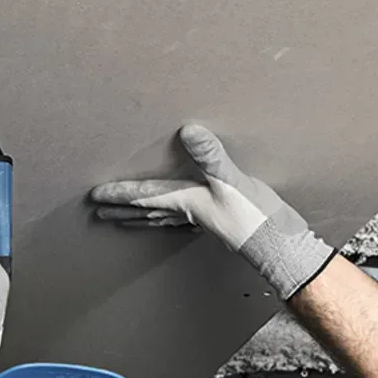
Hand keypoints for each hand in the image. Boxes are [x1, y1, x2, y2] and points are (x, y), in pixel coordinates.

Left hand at [91, 124, 334, 299]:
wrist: (282, 246)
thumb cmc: (256, 218)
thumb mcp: (233, 182)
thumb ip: (211, 157)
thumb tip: (189, 131)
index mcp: (187, 202)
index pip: (145, 197)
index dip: (120, 194)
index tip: (95, 195)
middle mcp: (189, 213)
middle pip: (146, 213)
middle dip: (122, 210)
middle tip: (98, 213)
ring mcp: (203, 220)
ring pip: (161, 219)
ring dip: (139, 218)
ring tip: (122, 220)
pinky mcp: (218, 222)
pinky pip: (182, 221)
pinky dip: (169, 220)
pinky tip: (172, 220)